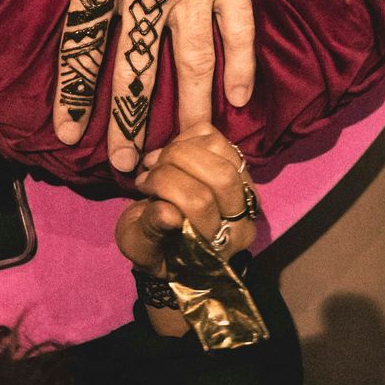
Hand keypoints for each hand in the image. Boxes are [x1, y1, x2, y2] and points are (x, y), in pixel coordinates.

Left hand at [0, 0, 261, 171]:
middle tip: (129, 166)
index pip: (80, 49)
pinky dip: (242, 65)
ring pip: (191, 62)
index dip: (73, 95)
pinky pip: (239, 28)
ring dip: (189, 109)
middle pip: (136, 69)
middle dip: (131, 121)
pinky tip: (242, 101)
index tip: (66, 136)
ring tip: (189, 149)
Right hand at [114, 123, 255, 267]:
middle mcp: (244, 214)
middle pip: (219, 174)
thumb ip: (153, 231)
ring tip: (157, 164)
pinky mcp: (234, 164)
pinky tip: (169, 154)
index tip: (142, 190)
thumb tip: (168, 212)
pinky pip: (214, 137)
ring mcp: (243, 186)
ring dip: (179, 150)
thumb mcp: (140, 246)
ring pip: (219, 150)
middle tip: (149, 175)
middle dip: (173, 166)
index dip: (166, 187)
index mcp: (223, 241)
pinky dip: (185, 138)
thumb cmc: (152, 247)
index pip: (202, 202)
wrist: (165, 240)